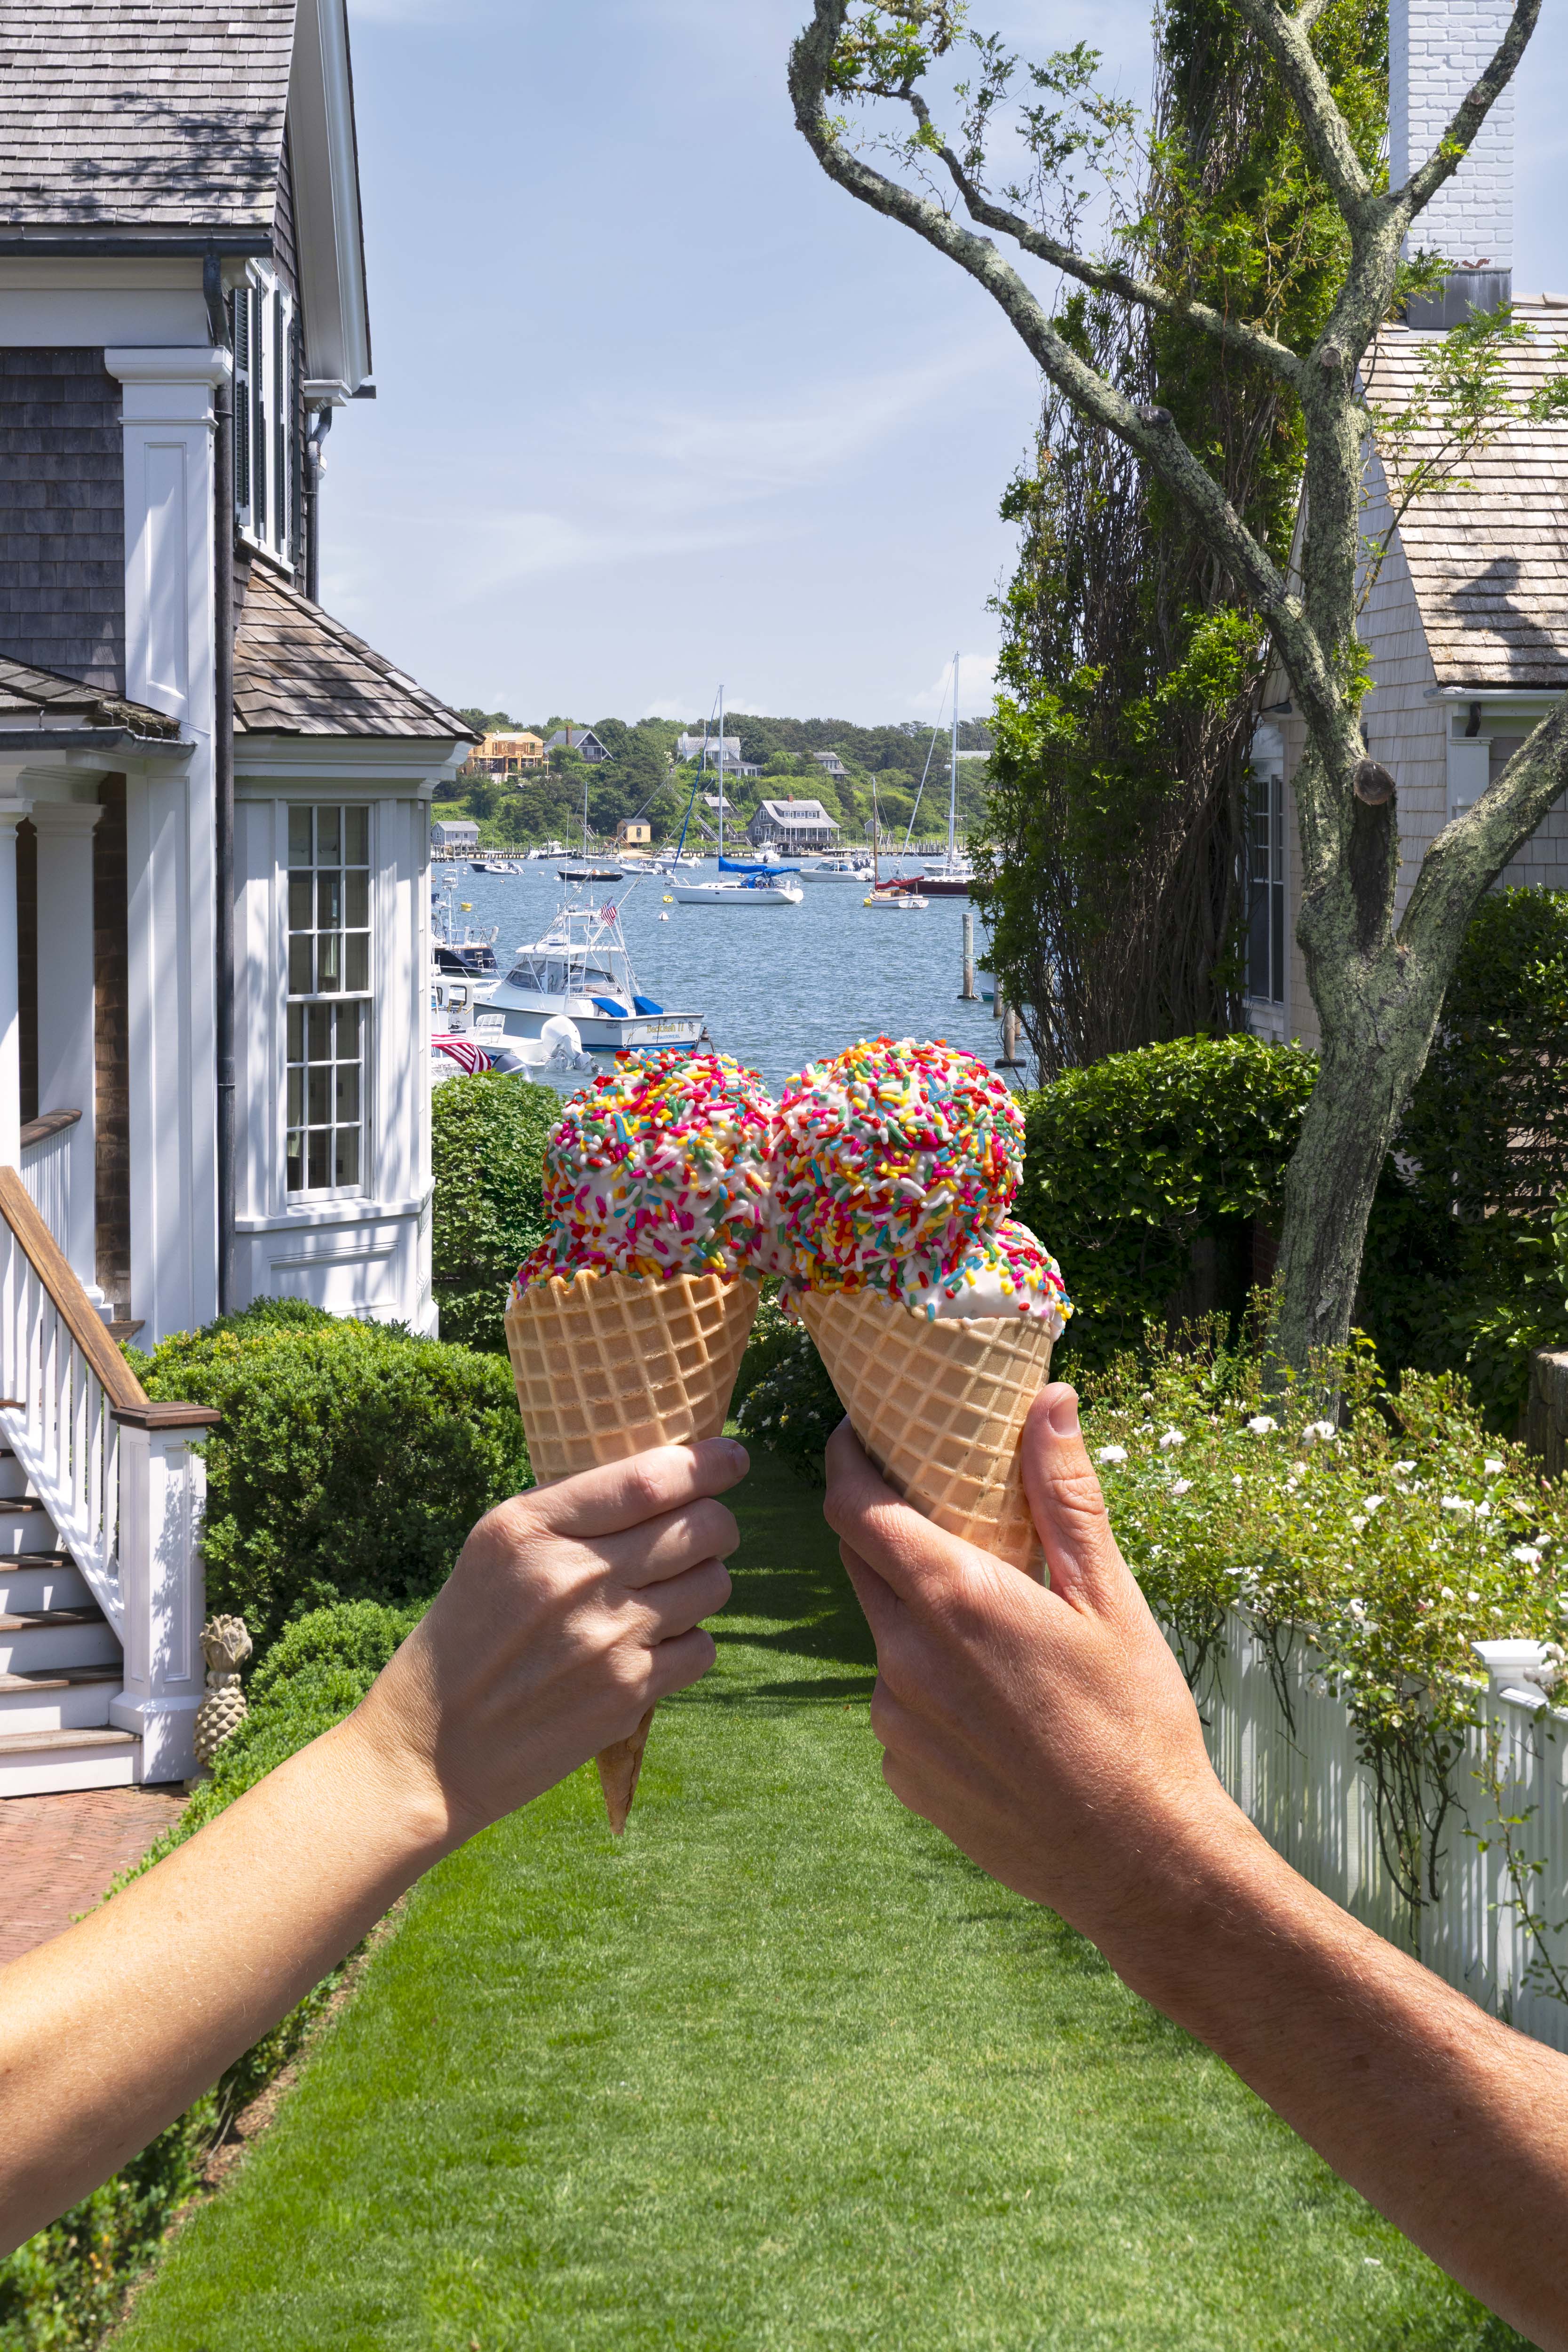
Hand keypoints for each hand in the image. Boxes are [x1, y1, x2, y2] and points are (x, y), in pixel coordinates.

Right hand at [349, 1438, 746, 1844]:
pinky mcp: (628, 1694)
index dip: (707, 1463)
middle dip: (718, 1523)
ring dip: (704, 1582)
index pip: (650, 1478)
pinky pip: (702, 1647)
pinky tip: (650, 1648)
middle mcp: (572, 1576)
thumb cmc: (466, 1637)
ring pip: (713, 1584)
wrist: (431, 1751)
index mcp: (531, 1527)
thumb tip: (667, 1479)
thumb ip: (570, 1513)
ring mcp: (606, 1638)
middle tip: (707, 1531)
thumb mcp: (495, 1551)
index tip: (732, 1457)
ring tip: (668, 1593)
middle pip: (700, 1528)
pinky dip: (688, 1644)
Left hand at [824, 1388, 1243, 1948]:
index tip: (857, 1433)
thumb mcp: (1110, 1597)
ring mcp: (895, 1721)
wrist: (1138, 1861)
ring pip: (884, 1637)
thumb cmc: (1135, 1719)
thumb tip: (1049, 1401)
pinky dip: (929, 1686)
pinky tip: (995, 1707)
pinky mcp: (900, 1774)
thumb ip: (1064, 1494)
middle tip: (937, 1515)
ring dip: (917, 1617)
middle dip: (885, 1530)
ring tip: (995, 1633)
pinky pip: (898, 1704)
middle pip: (861, 1563)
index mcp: (953, 1599)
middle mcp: (904, 1656)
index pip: (852, 1506)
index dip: (845, 1460)